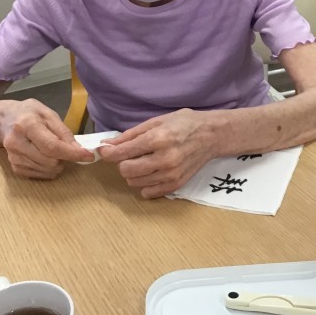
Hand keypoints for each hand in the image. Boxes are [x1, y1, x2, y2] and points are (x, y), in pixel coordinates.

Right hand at [0, 99, 93, 178]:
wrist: (3, 120)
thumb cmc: (29, 114)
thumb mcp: (48, 114)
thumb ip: (64, 131)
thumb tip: (78, 149)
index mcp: (27, 125)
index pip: (52, 146)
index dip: (72, 153)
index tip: (88, 156)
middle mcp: (16, 142)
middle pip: (50, 161)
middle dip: (64, 157)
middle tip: (64, 147)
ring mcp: (13, 157)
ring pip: (47, 170)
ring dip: (57, 163)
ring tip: (52, 150)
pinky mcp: (14, 167)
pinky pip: (40, 175)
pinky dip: (48, 168)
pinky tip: (44, 156)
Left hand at [97, 109, 214, 197]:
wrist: (211, 135)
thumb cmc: (183, 124)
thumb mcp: (155, 121)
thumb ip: (130, 135)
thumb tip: (108, 145)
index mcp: (157, 139)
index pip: (122, 153)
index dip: (108, 152)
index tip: (104, 150)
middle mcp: (164, 159)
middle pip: (126, 170)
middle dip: (123, 162)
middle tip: (130, 155)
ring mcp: (171, 174)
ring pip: (134, 182)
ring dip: (133, 173)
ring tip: (144, 162)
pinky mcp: (176, 184)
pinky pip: (148, 193)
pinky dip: (144, 184)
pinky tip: (151, 172)